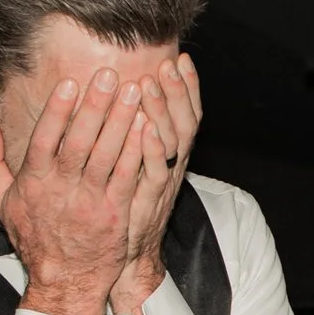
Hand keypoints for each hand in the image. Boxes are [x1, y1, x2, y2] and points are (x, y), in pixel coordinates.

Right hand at [0, 67, 157, 314]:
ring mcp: (91, 201)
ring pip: (107, 155)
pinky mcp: (115, 213)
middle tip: (111, 75)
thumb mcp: (2, 200)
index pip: (45, 139)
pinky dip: (138, 151)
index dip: (58, 110)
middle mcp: (62, 189)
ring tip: (136, 91)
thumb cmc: (34, 238)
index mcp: (34, 182)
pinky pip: (128, 176)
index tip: (70, 82)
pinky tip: (148, 127)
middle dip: (97, 106)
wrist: (64, 281)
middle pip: (80, 141)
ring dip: (122, 121)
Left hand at [111, 56, 203, 314]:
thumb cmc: (125, 208)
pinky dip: (151, 148)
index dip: (188, 87)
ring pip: (172, 142)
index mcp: (171, 154)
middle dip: (178, 91)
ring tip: (150, 84)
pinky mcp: (149, 200)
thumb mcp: (135, 168)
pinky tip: (143, 127)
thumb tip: (128, 100)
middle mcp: (173, 165)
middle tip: (168, 64)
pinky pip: (155, 171)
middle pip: (185, 121)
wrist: (127, 255)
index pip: (187, 113)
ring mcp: (163, 182)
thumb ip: (135, 135)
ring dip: (162, 111)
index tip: (181, 58)